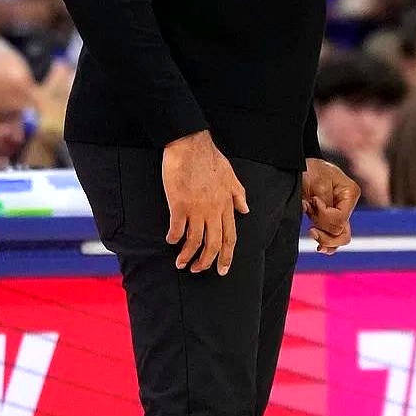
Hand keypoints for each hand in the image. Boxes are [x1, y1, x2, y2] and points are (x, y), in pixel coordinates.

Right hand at [162, 130, 248, 275]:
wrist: (190, 145)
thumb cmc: (210, 158)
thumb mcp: (231, 176)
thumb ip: (238, 195)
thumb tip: (245, 211)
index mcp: (226, 204)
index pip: (230, 236)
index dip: (227, 255)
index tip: (223, 269)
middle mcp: (213, 210)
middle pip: (214, 244)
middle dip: (207, 262)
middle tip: (198, 271)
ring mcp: (196, 208)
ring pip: (195, 240)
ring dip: (188, 256)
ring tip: (181, 264)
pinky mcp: (179, 205)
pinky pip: (177, 229)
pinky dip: (174, 238)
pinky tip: (170, 241)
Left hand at [302, 157, 359, 253]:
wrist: (299, 165)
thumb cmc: (310, 169)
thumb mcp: (318, 182)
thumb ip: (324, 205)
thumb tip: (319, 224)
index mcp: (350, 193)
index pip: (341, 218)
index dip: (325, 216)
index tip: (312, 201)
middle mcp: (348, 206)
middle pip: (343, 233)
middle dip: (325, 231)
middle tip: (310, 228)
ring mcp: (340, 214)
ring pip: (339, 238)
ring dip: (324, 238)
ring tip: (312, 232)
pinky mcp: (329, 219)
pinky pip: (333, 238)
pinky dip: (327, 244)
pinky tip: (319, 247)